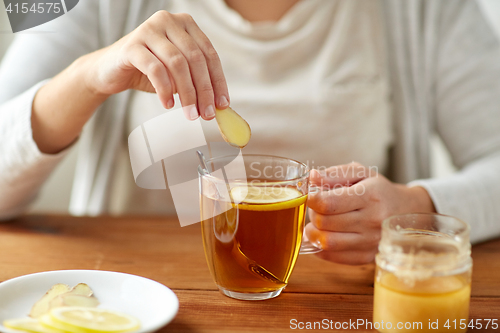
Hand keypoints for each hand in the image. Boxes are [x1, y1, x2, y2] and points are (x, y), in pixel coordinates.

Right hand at [86, 10, 228, 119]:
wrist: (110, 71)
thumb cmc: (148, 71)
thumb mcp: (178, 74)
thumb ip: (196, 80)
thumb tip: (217, 104)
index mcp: (186, 24)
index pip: (209, 54)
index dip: (218, 81)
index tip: (222, 104)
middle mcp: (168, 21)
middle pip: (195, 59)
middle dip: (204, 90)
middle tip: (206, 114)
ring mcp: (149, 30)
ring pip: (178, 64)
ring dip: (187, 93)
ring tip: (190, 113)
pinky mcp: (132, 45)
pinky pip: (155, 69)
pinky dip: (165, 90)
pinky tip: (168, 104)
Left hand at [305, 162, 435, 264]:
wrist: (406, 211)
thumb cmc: (378, 190)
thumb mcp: (361, 173)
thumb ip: (335, 174)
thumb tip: (312, 176)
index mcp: (369, 196)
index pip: (329, 203)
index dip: (311, 200)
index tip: (309, 196)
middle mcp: (372, 221)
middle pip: (324, 222)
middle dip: (313, 213)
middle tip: (316, 208)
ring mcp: (370, 242)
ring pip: (327, 242)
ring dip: (314, 232)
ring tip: (317, 223)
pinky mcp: (366, 257)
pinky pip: (333, 256)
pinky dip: (321, 247)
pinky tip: (324, 236)